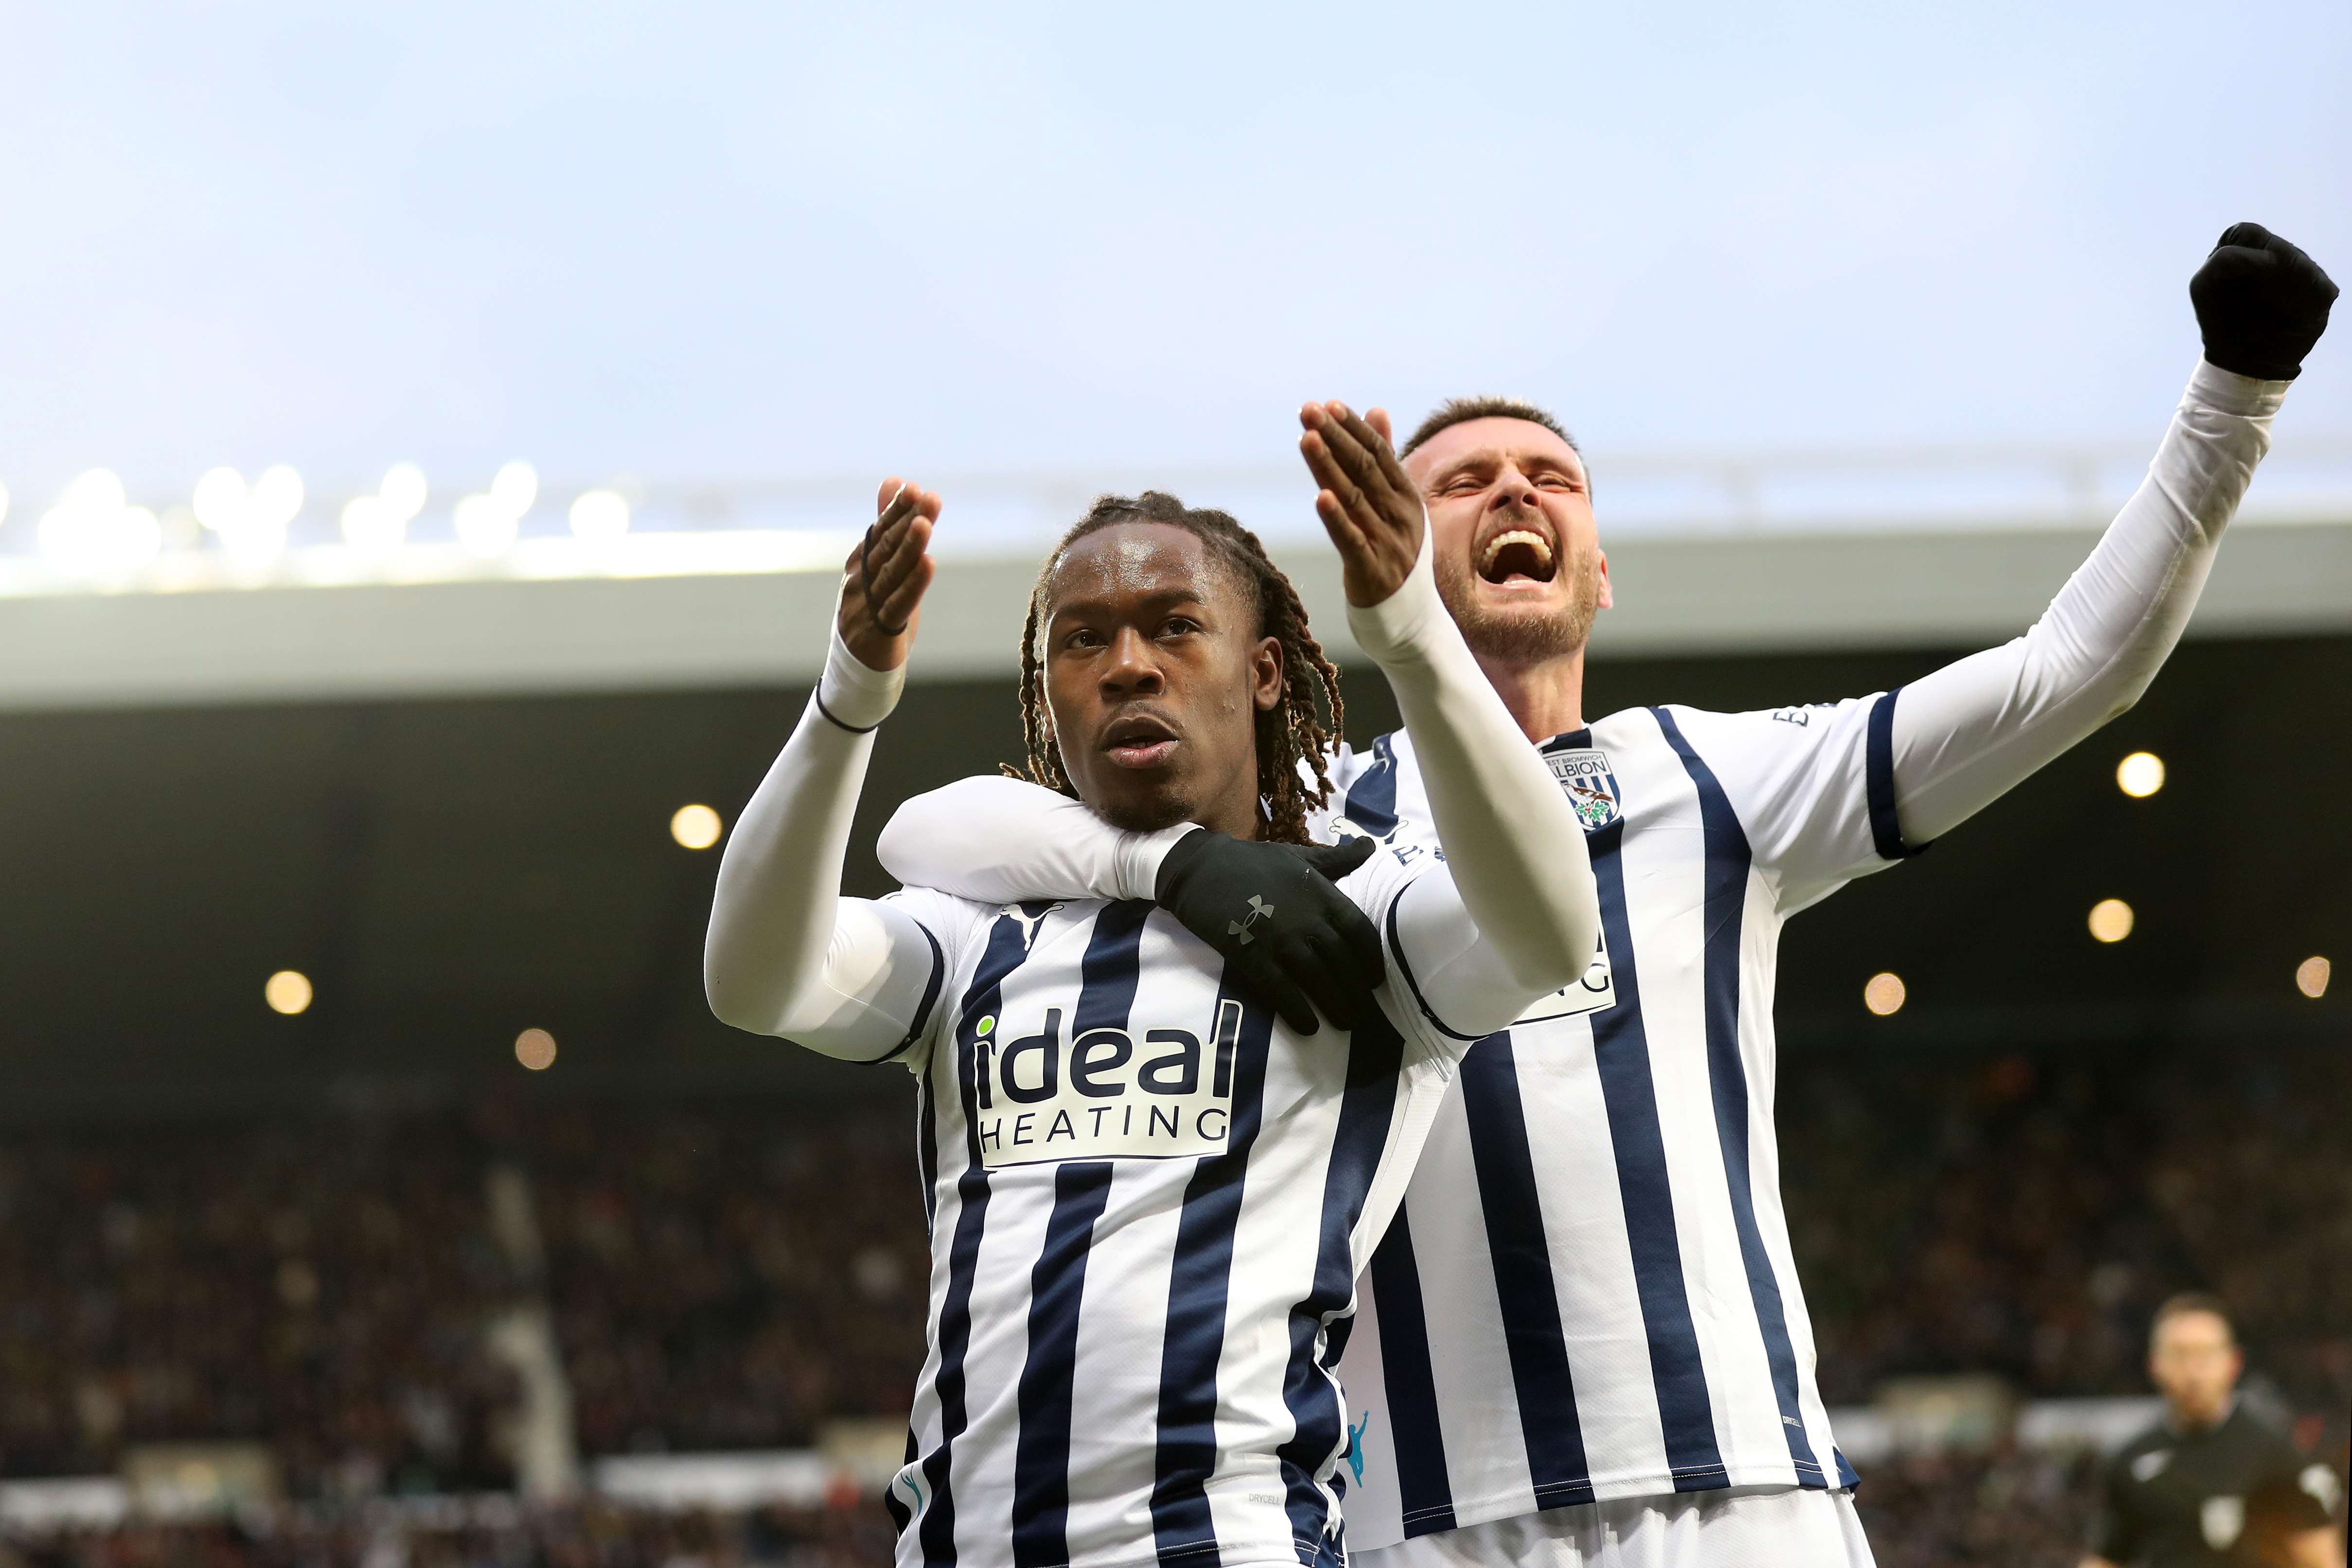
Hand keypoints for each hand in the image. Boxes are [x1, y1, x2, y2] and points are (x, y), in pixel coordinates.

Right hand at [838, 479, 938, 670]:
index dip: (896, 510)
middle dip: (906, 520)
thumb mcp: (881, 566)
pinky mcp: (880, 630)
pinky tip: (928, 564)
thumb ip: (888, 523)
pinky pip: (899, 604)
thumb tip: (894, 479)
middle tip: (927, 497)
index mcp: (859, 564)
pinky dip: (914, 584)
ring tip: (925, 524)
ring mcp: (866, 605)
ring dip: (909, 547)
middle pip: (885, 547)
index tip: (914, 489)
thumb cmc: (874, 610)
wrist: (858, 667)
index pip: (879, 531)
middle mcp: (858, 581)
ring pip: (891, 572)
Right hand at [1153, 831, 1384, 1034]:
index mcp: (1321, 893)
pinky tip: (1308, 1026)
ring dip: (1335, 1005)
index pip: (1359, 931)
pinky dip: (1297, 1010)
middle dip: (1357, 990)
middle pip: (1342, 961)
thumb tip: (1371, 846)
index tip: (1376, 979)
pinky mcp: (1250, 954)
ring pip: (1316, 978)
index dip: (1372, 959)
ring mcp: (1278, 937)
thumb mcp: (1300, 856)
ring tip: (1346, 1023)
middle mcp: (1305, 917)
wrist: (1201, 866)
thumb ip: (1338, 859)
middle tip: (1364, 1011)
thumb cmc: (1254, 862)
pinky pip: (1279, 989)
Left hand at [1300, 402, 1424, 607]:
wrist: (1411, 618)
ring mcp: (1387, 542)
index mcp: (1406, 495)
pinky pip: (1351, 539)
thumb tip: (1375, 410)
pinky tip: (1320, 496)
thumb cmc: (1396, 552)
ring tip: (1307, 438)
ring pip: (1354, 497)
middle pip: (1364, 468)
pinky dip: (1336, 517)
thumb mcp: (1396, 504)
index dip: (1352, 428)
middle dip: (1334, 437)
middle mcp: (1399, 514)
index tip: (1328, 404)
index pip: (1378, 453)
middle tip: (1308, 409)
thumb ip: (1384, 458)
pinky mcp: (1371, 570)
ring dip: (1329, 466)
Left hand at [2190, 222, 2336, 380]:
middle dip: (2267, 272)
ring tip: (2271, 310)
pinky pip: (2319, 288)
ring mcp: (2301, 272)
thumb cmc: (2221, 319)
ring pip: (2302, 266)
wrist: (2244, 359)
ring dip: (2285, 289)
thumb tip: (2269, 260)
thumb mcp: (2206, 287)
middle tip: (2256, 299)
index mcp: (2244, 251)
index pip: (2247, 234)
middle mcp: (2276, 256)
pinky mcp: (2320, 291)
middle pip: (2279, 247)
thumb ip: (2223, 262)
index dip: (2247, 251)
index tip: (2244, 275)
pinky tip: (2291, 315)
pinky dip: (2304, 303)